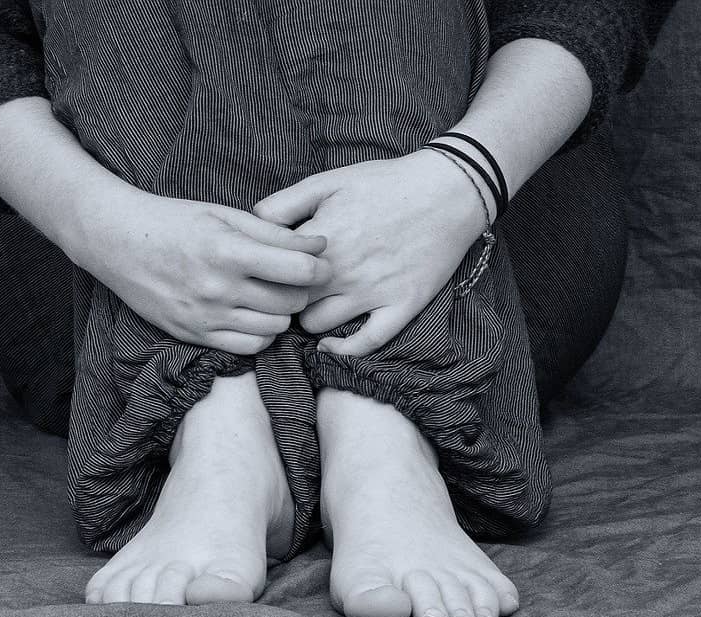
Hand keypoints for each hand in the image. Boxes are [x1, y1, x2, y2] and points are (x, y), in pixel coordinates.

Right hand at [68, 185, 331, 354]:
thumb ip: (274, 232)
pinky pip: (249, 347)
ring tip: (271, 295)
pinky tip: (253, 315)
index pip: (299, 271)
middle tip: (294, 278)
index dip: (320, 267)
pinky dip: (262, 334)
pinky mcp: (194, 335)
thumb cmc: (173, 221)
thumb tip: (319, 245)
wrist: (118, 243)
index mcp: (229, 251)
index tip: (320, 262)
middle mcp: (219, 289)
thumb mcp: (224, 215)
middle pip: (292, 303)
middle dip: (302, 290)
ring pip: (275, 328)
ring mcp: (206, 316)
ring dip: (282, 313)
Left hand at [253, 149, 489, 355]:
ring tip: (310, 307)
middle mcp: (343, 270)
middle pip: (289, 301)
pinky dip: (342, 350)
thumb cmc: (385, 182)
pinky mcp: (401, 306)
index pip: (271, 272)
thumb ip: (283, 203)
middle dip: (281, 298)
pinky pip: (365, 344)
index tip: (264, 272)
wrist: (448, 190)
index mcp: (321, 240)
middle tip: (283, 293)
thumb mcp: (327, 181)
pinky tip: (330, 345)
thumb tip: (251, 225)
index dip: (263, 274)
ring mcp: (373, 292)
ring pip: (317, 325)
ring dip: (309, 318)